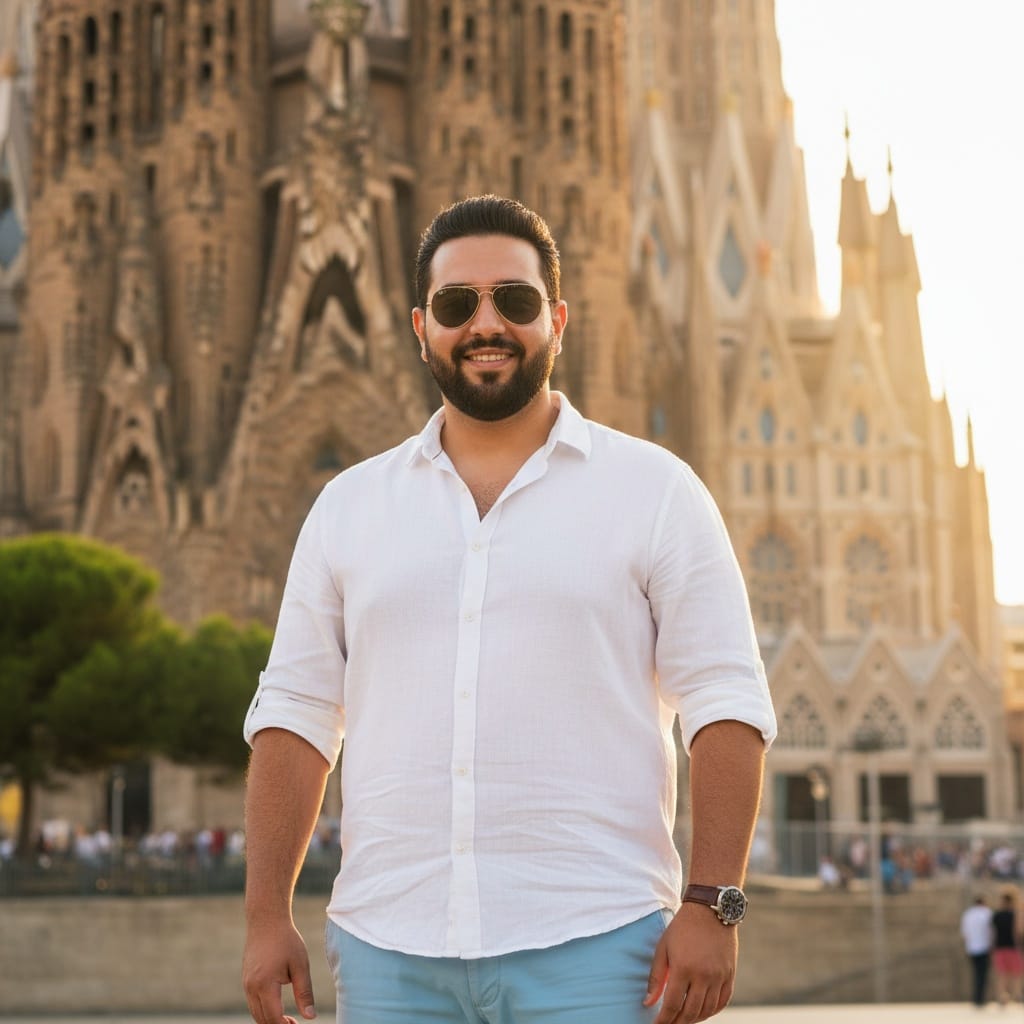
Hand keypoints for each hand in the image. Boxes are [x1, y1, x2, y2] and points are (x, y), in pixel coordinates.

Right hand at [243, 918, 316, 1023]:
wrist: (266, 920)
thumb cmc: (287, 940)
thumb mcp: (300, 965)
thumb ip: (304, 993)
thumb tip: (310, 1017)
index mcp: (265, 984)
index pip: (273, 1018)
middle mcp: (251, 987)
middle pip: (262, 1019)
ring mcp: (246, 983)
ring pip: (255, 1012)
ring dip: (269, 1020)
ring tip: (288, 1020)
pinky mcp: (246, 979)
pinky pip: (252, 1002)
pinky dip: (263, 1009)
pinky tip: (277, 1007)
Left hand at [643, 904, 737, 1022]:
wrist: (709, 910)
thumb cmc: (681, 927)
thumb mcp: (663, 947)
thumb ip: (656, 976)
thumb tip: (648, 1003)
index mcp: (683, 968)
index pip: (672, 1005)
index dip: (664, 1020)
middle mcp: (703, 975)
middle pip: (690, 1012)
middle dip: (677, 1022)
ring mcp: (719, 976)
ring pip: (706, 1010)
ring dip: (694, 1019)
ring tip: (683, 1019)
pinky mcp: (730, 974)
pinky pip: (722, 1001)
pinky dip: (712, 1011)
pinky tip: (702, 1012)